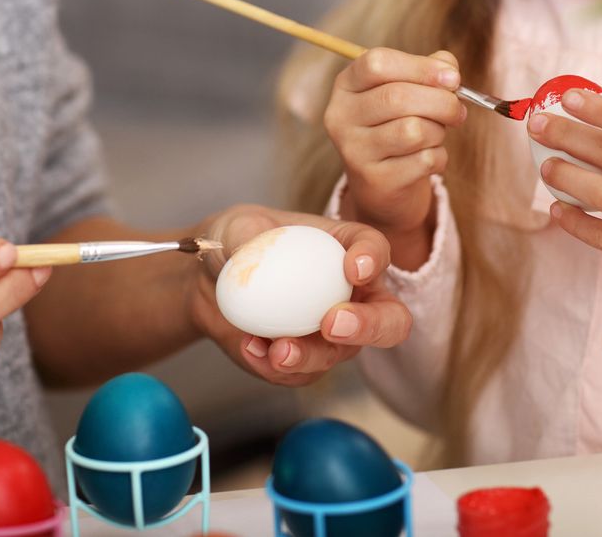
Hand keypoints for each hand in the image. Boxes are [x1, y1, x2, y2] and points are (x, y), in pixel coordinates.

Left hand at [188, 205, 411, 386]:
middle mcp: (354, 294)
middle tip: (333, 324)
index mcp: (348, 248)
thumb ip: (245, 236)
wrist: (212, 282)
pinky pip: (302, 374)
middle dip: (371, 326)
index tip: (353, 268)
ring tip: (278, 350)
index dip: (374, 259)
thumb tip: (250, 250)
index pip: (375, 249)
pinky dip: (277, 367)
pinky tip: (251, 348)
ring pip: (342, 354)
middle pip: (389, 319)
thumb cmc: (237, 241)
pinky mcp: (307, 361)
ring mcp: (335, 334)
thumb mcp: (236, 228)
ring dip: (312, 356)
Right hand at [323, 48, 466, 235]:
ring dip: (438, 132)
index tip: (453, 77)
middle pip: (397, 97)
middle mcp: (341, 116)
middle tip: (458, 110)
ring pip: (413, 130)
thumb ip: (429, 70)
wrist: (384, 184)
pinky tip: (430, 158)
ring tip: (436, 134)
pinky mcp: (374, 180)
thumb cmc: (398, 125)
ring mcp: (354, 150)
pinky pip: (423, 160)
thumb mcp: (408, 90)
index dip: (421, 67)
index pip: (377, 63)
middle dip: (442, 102)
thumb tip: (448, 70)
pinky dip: (439, 157)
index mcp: (346, 85)